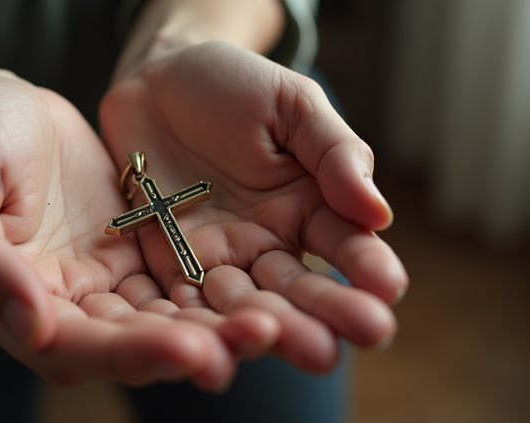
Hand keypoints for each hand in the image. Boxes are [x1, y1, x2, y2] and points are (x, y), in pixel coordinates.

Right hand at [0, 74, 245, 389]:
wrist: (5, 105)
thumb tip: (29, 326)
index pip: (65, 345)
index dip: (125, 353)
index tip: (187, 349)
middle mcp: (51, 309)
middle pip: (122, 345)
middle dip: (186, 349)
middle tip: (251, 342)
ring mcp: (92, 287)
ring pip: (155, 322)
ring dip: (211, 330)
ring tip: (268, 329)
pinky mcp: (126, 263)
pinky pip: (172, 287)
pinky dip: (211, 297)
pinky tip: (257, 298)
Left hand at [100, 42, 408, 371]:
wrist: (158, 80)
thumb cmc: (234, 86)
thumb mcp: (292, 106)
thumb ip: (333, 153)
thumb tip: (378, 212)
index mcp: (309, 205)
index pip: (344, 242)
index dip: (366, 264)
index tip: (389, 288)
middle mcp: (267, 241)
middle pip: (295, 286)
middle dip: (322, 313)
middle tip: (349, 344)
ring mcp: (216, 255)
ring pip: (241, 301)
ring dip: (262, 327)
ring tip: (283, 346)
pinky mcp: (167, 259)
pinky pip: (180, 294)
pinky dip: (194, 320)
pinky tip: (209, 345)